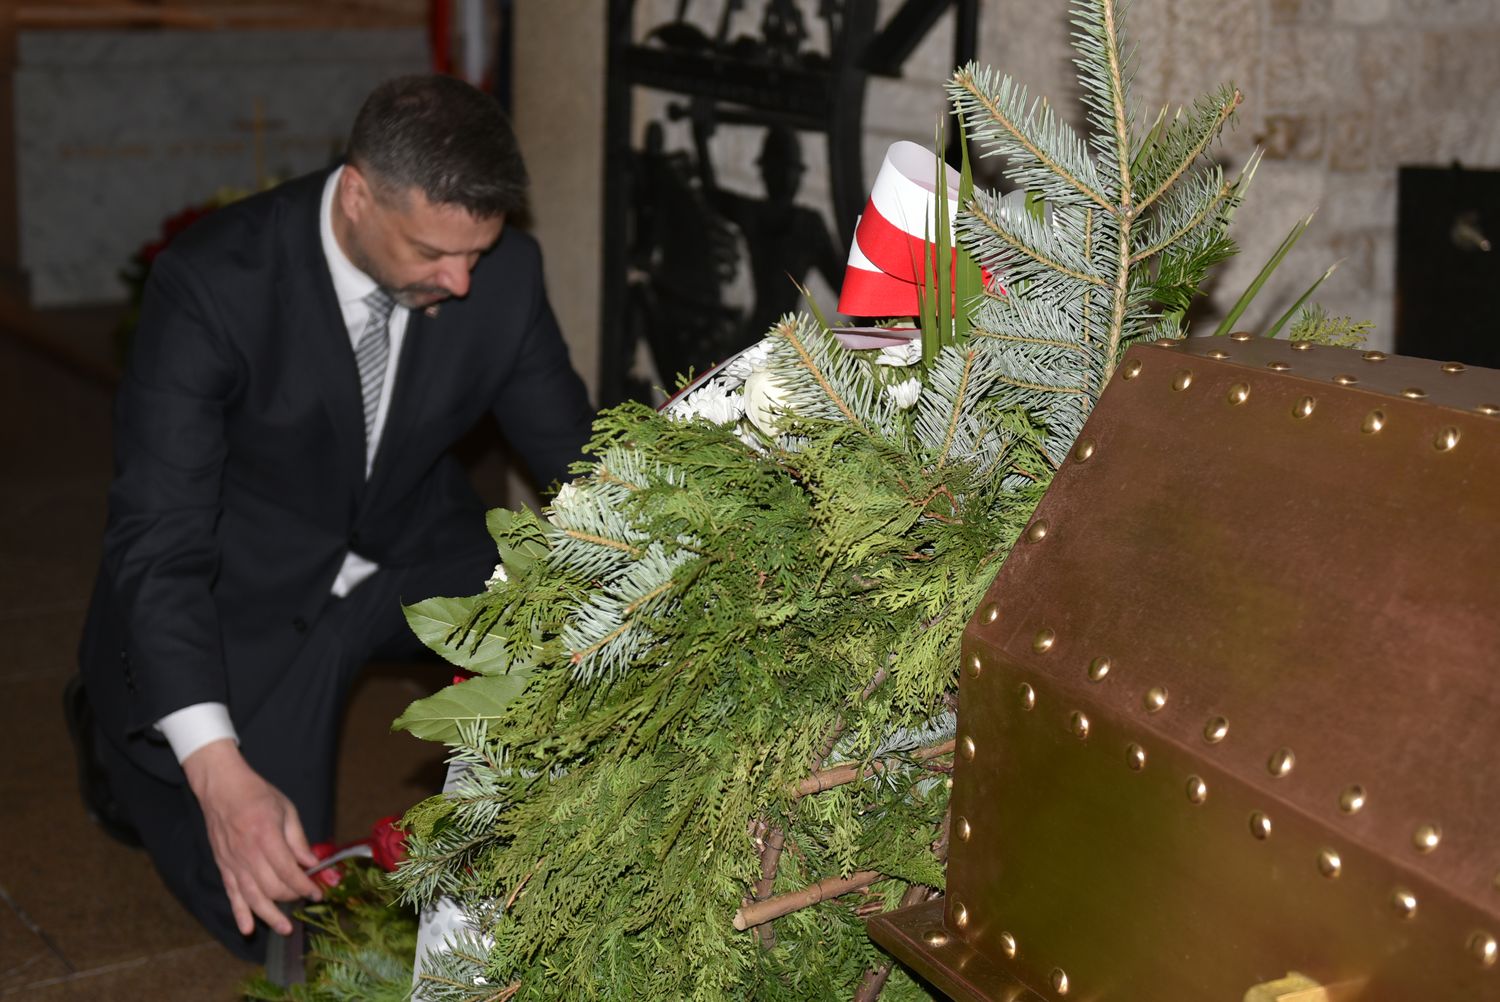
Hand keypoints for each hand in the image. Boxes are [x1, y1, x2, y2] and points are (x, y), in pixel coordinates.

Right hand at [182, 739, 322, 936]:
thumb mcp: (286, 810)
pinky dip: (239, 913)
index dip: (305, 886)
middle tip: (305, 899)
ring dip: (269, 916)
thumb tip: (311, 864)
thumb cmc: (257, 795)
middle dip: (292, 897)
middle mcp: (248, 854)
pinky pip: (232, 895)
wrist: (222, 789)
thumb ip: (298, 840)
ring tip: (285, 928)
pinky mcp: (223, 867)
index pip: (288, 871)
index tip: (318, 893)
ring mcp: (233, 863)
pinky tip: (247, 929)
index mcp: (266, 836)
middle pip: (272, 887)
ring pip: (252, 897)